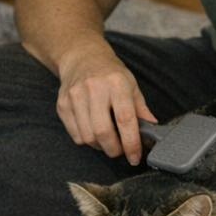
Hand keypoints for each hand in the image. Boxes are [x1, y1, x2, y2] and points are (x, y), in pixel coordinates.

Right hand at [56, 49, 156, 164]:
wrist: (83, 58)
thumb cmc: (111, 74)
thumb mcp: (131, 85)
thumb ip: (141, 109)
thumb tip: (152, 128)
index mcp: (116, 83)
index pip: (125, 119)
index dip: (131, 143)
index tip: (135, 157)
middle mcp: (94, 88)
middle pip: (103, 132)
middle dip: (114, 149)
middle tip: (121, 149)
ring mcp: (75, 96)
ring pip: (88, 137)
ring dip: (100, 146)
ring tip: (108, 140)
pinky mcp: (62, 105)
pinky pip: (75, 135)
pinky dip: (87, 141)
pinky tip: (94, 131)